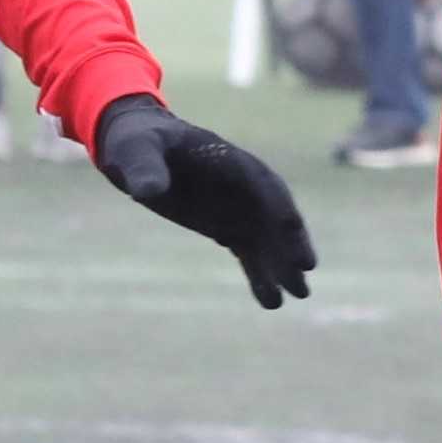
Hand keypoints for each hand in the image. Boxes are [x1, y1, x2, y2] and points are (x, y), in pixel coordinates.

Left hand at [92, 90, 318, 306]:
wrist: (136, 149)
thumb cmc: (138, 141)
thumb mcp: (136, 149)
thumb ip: (145, 168)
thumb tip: (148, 191)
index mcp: (231, 162)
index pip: (267, 190)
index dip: (282, 216)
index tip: (291, 237)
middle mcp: (244, 186)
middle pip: (276, 218)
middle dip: (291, 244)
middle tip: (305, 273)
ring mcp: (237, 207)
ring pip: (267, 240)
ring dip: (282, 266)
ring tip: (296, 296)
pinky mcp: (226, 226)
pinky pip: (249, 252)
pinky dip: (261, 275)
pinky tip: (270, 300)